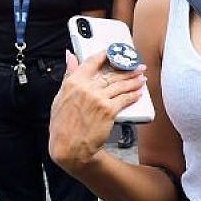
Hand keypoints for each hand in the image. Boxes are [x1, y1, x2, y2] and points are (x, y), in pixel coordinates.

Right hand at [49, 50, 145, 174]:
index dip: (105, 55)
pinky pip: (125, 99)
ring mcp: (98, 99)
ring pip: (120, 85)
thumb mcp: (59, 97)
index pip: (92, 62)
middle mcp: (86, 88)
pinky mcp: (109, 110)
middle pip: (111, 74)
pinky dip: (133, 95)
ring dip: (134, 80)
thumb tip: (70, 57)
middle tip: (137, 67)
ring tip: (141, 78)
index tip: (113, 52)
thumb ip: (68, 75)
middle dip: (127, 70)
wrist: (69, 148)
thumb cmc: (63, 125)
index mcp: (73, 83)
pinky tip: (139, 93)